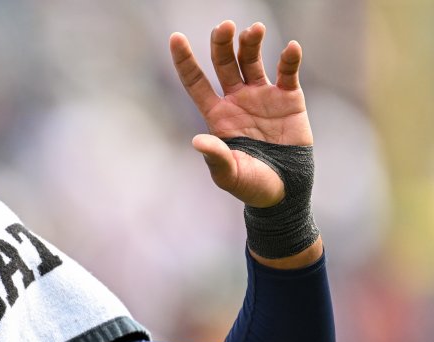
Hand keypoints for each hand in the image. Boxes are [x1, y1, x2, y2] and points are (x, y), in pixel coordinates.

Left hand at [170, 21, 312, 207]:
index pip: (195, 82)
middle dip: (221, 43)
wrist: (284, 189)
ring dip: (251, 43)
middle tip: (224, 26)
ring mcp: (262, 95)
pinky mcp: (288, 97)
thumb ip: (215, 157)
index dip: (185, 60)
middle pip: (224, 63)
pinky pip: (288, 72)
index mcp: (216, 115)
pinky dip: (289, 59)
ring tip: (253, 30)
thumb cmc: (251, 184)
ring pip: (252, 60)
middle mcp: (236, 100)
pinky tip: (290, 48)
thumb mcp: (229, 174)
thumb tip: (198, 141)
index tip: (175, 38)